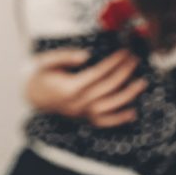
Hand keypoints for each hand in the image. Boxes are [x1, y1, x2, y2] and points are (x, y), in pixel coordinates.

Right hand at [26, 48, 146, 127]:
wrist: (33, 95)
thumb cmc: (42, 74)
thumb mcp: (46, 61)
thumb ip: (64, 57)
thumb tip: (86, 55)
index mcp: (69, 88)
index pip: (98, 73)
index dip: (114, 62)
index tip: (125, 52)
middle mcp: (77, 103)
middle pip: (108, 87)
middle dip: (124, 72)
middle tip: (135, 59)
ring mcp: (82, 113)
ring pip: (110, 106)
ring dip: (128, 94)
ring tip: (142, 82)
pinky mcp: (85, 119)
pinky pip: (104, 122)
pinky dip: (119, 119)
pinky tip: (133, 112)